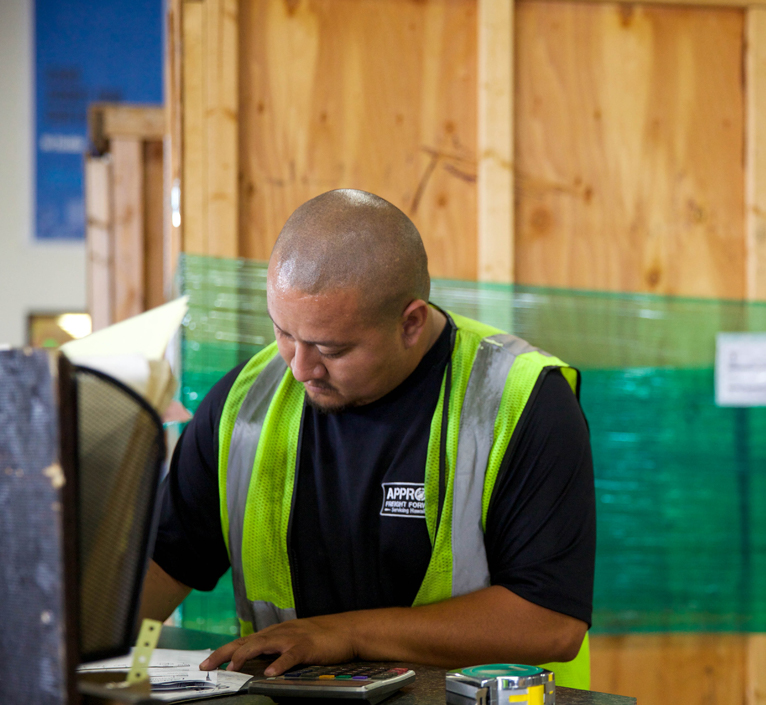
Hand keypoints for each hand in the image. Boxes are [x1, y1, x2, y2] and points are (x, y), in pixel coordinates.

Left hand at [199, 613, 359, 674]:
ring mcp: (292, 638)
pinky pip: (290, 656)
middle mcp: (279, 633)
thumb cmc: (320, 638)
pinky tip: (271, 674)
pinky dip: (280, 664)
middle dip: (224, 652)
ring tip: (233, 667)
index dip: (223, 650)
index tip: (205, 662)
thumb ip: (274, 649)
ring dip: (246, 655)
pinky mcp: (307, 647)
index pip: (243, 641)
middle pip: (246, 641)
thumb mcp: (292, 640)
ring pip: (263, 644)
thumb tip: (255, 663)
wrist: (347, 630)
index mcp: (274, 634)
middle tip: (207, 665)